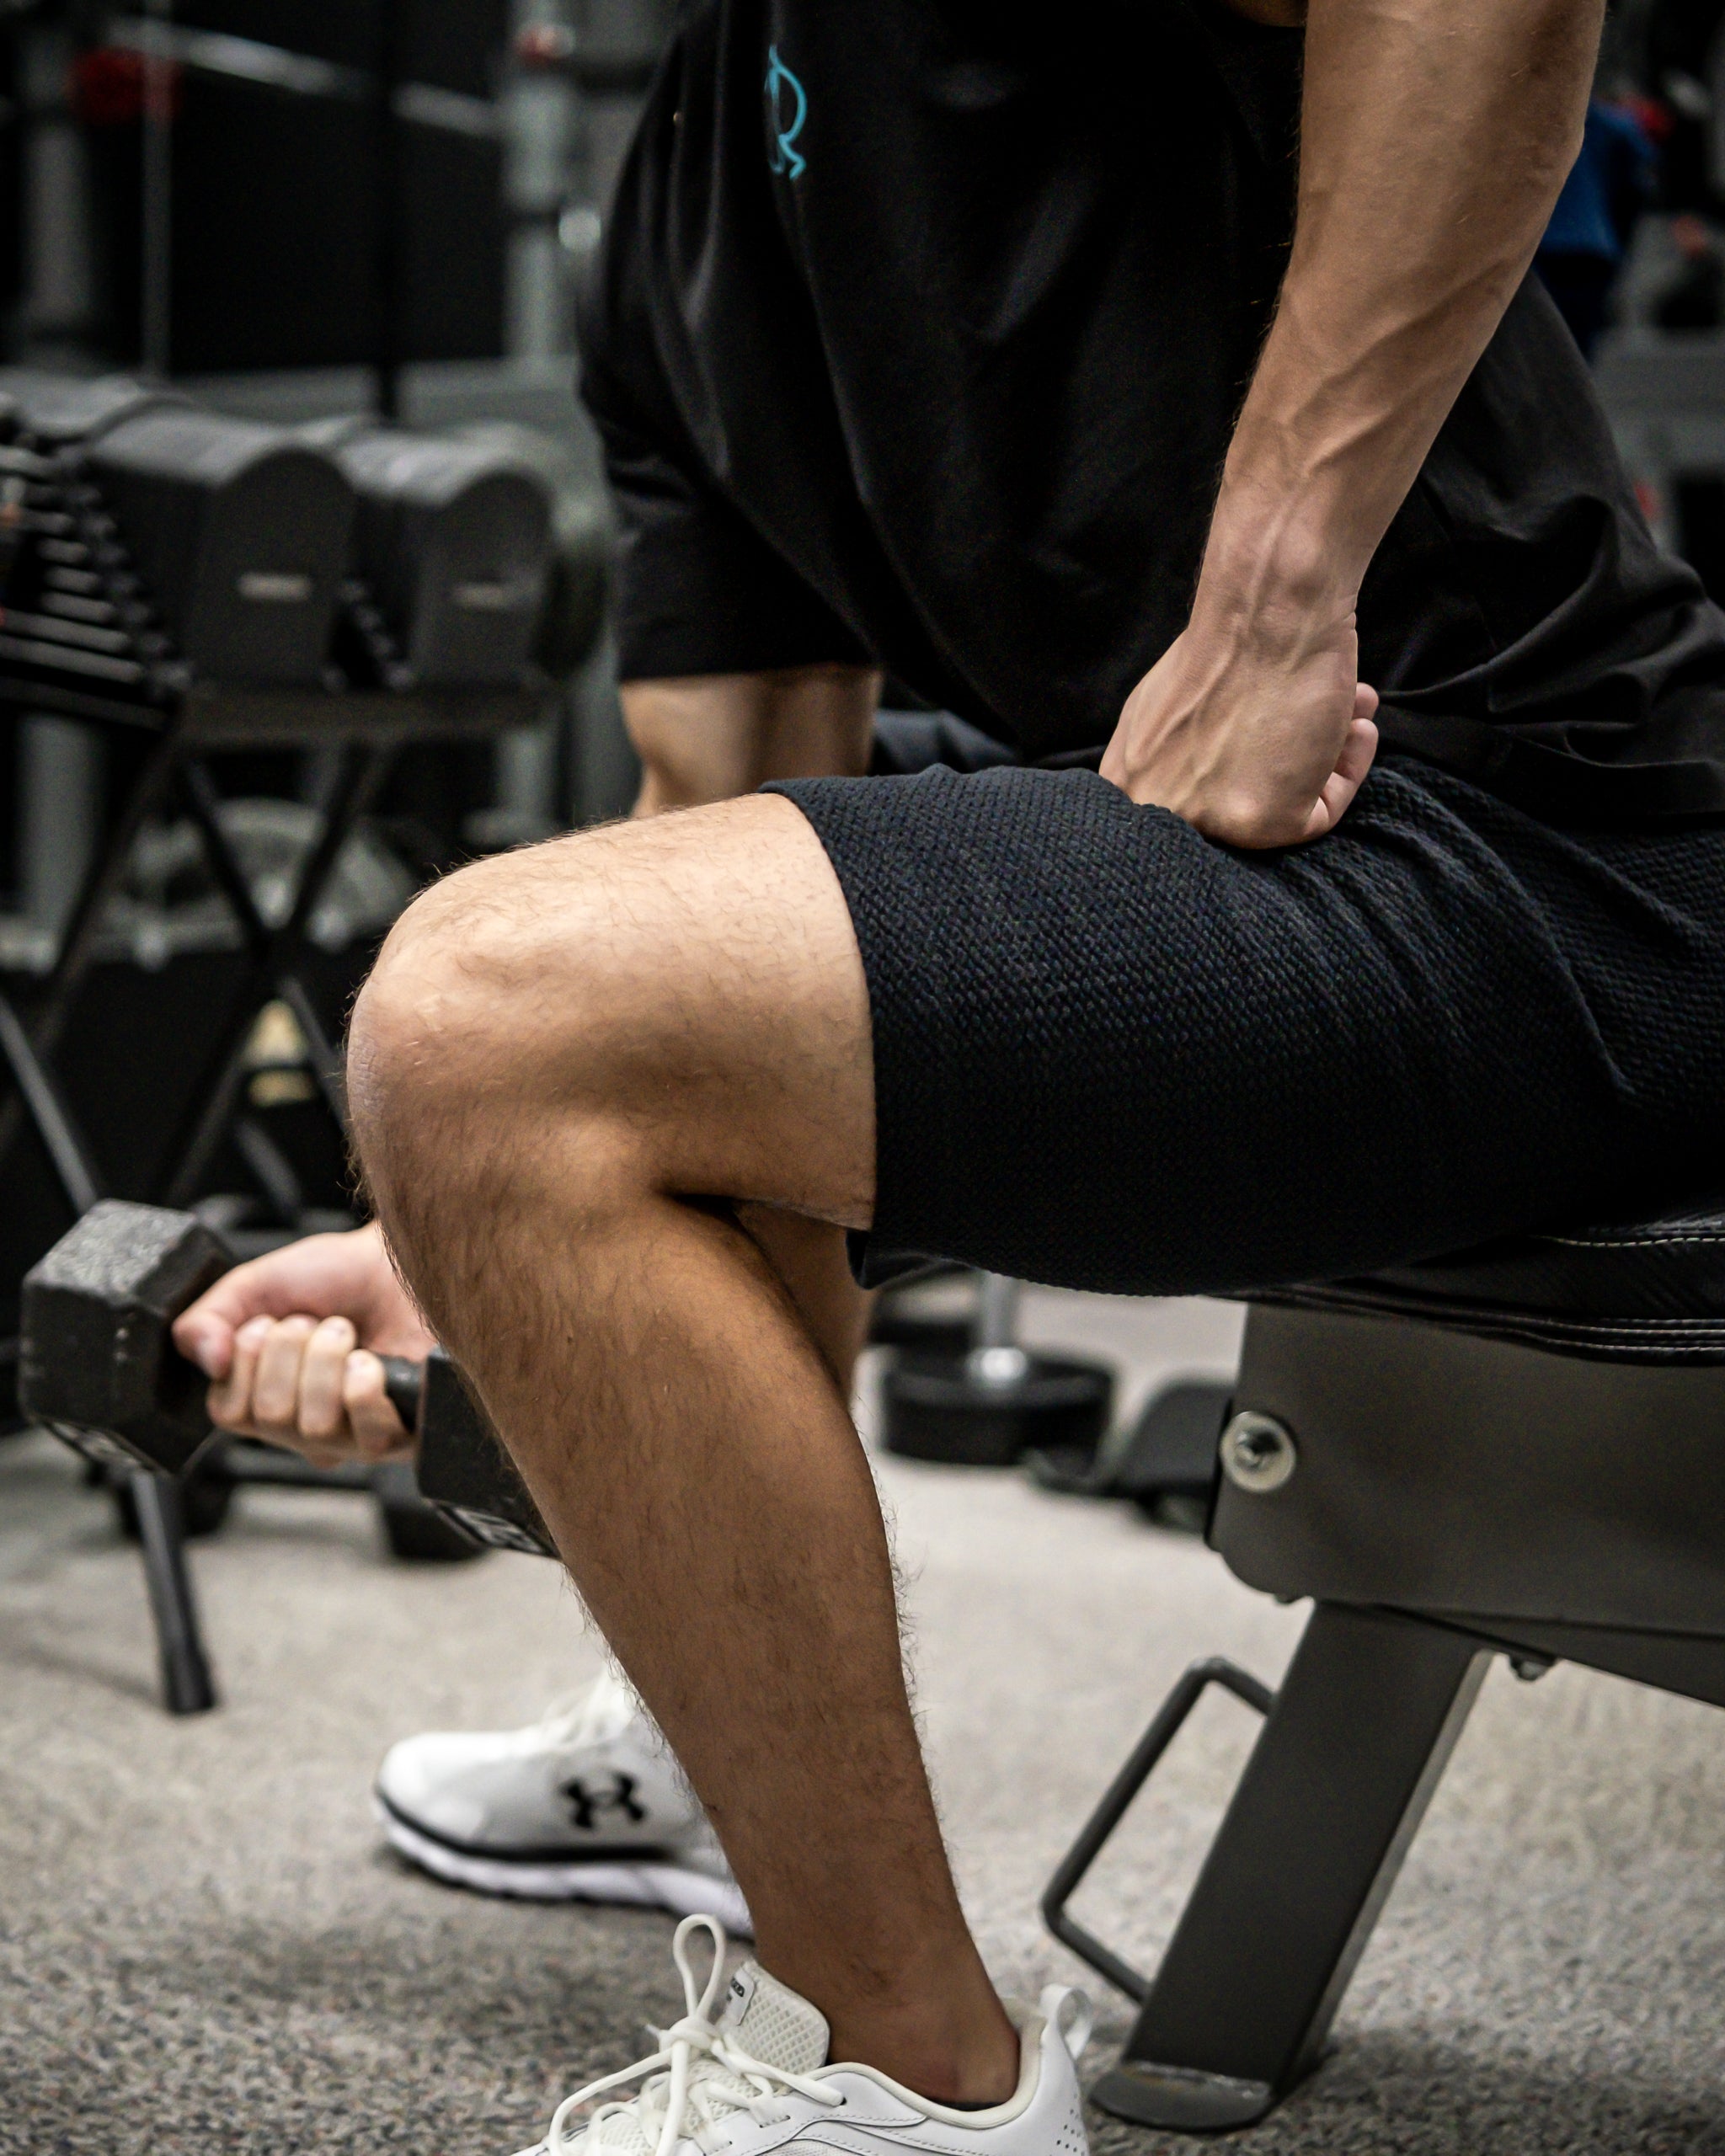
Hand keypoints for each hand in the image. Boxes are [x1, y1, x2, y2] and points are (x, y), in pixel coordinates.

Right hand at [171, 1222, 436, 1465]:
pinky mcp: (404, 1437)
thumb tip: (206, 1360)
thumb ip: (208, 1318)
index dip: (246, 1358)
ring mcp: (355, 1439)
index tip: (268, 1322)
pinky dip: (364, 1385)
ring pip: (316, 1427)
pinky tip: (371, 1361)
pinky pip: (370, 1435)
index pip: (228, 1412)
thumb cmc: (336, 1277)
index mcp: (266, 1401)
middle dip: (291, 1350)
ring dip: (328, 1359)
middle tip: (315, 1321)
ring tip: (346, 1333)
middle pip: (272, 1419)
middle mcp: (307, 1430)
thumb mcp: (255, 1285)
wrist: (398, 1263)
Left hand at [1101, 595, 1378, 846]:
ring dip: (1321, 756)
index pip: (1181, 808)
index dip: (1234, 774)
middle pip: (1230, 812)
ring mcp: (1211, 821)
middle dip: (1282, 765)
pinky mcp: (1266, 823)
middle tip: (1307, 729)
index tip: (1267, 745)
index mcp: (1125, 782)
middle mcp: (1160, 810)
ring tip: (1345, 712)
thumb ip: (1170, 753)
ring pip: (1279, 808)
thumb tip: (1204, 775)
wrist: (1265, 609)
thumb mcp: (1163, 707)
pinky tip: (1358, 724)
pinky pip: (1319, 814)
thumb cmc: (1227, 641)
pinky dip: (1347, 768)